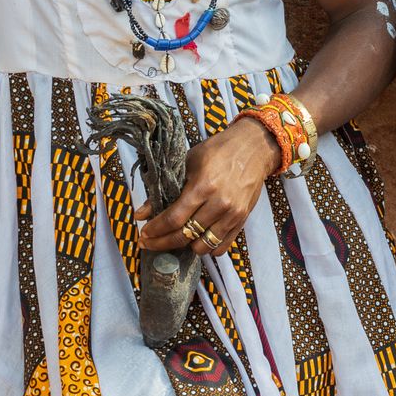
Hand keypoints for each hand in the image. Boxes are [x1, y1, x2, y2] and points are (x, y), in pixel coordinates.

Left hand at [135, 116, 276, 258]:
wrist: (254, 148)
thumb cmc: (218, 151)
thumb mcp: (188, 162)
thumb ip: (165, 188)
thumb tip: (142, 213)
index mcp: (203, 186)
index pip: (174, 218)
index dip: (155, 230)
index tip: (144, 234)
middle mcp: (219, 204)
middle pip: (185, 235)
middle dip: (162, 243)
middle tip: (149, 244)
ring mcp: (232, 214)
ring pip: (203, 246)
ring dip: (186, 246)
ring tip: (176, 238)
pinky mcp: (242, 220)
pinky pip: (222, 247)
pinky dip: (207, 248)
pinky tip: (197, 240)